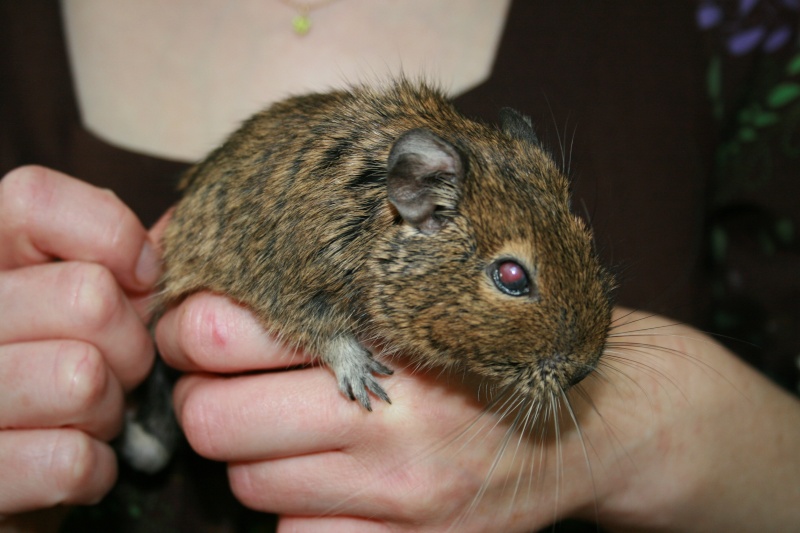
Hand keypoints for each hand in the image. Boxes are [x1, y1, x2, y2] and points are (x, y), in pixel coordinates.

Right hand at [0, 167, 158, 517]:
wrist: (16, 476)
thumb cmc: (63, 375)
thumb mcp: (83, 303)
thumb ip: (116, 262)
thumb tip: (163, 250)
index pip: (33, 199)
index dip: (112, 235)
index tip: (141, 277)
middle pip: (86, 296)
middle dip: (130, 343)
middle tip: (120, 368)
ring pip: (81, 378)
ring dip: (109, 408)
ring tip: (91, 415)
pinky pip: (71, 459)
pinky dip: (95, 468)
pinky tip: (76, 459)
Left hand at [160, 294, 799, 531]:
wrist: (591, 420)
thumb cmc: (494, 347)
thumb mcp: (426, 297)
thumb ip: (336, 294)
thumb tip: (218, 294)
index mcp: (393, 334)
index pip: (229, 333)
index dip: (188, 327)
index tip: (191, 325)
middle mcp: (395, 418)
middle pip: (217, 421)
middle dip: (206, 400)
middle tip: (226, 383)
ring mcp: (404, 493)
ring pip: (249, 483)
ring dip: (253, 457)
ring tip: (290, 431)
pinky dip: (295, 509)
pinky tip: (329, 480)